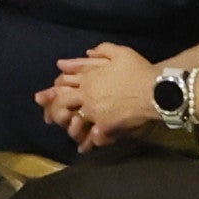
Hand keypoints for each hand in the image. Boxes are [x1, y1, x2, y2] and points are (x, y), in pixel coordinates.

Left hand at [39, 42, 160, 144]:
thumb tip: (86, 51)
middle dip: (54, 111)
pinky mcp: (106, 126)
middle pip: (63, 103)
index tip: (42, 97)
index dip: (53, 90)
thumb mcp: (120, 53)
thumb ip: (101, 50)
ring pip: (75, 121)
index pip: (63, 83)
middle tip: (49, 119)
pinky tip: (84, 147)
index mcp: (89, 77)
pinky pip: (92, 136)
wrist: (156, 90)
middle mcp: (87, 95)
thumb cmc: (139, 70)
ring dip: (70, 128)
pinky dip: (88, 142)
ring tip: (69, 134)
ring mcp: (95, 112)